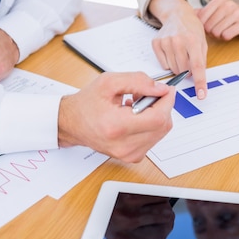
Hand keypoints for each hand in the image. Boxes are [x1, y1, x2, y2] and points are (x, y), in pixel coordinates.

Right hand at [58, 71, 173, 161]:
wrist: (71, 123)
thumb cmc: (87, 103)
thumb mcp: (109, 82)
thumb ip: (138, 81)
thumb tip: (160, 89)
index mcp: (117, 126)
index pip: (158, 118)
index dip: (167, 101)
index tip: (167, 89)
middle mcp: (124, 145)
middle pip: (162, 126)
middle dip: (161, 106)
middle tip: (148, 94)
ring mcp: (129, 154)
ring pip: (160, 132)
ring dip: (156, 115)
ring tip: (136, 105)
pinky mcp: (132, 157)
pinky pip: (153, 138)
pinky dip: (150, 125)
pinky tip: (135, 116)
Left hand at [105, 193, 174, 238]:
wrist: (84, 199)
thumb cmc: (105, 216)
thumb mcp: (119, 234)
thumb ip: (140, 235)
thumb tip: (164, 228)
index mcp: (124, 238)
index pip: (160, 235)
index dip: (167, 228)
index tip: (168, 223)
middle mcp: (126, 223)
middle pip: (165, 217)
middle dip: (168, 213)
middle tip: (164, 210)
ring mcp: (127, 205)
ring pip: (162, 202)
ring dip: (162, 201)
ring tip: (151, 201)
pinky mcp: (127, 190)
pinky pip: (153, 190)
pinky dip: (155, 191)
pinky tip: (146, 193)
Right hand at [151, 8, 207, 99]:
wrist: (177, 15)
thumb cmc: (192, 29)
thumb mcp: (202, 42)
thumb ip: (201, 60)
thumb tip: (196, 79)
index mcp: (193, 40)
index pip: (197, 66)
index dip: (200, 82)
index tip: (201, 95)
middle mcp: (178, 41)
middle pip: (183, 70)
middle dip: (188, 70)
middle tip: (189, 59)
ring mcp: (165, 42)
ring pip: (173, 69)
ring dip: (178, 66)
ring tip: (181, 53)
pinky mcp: (156, 43)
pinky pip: (163, 65)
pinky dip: (169, 62)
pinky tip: (172, 51)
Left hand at [197, 0, 238, 39]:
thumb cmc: (232, 17)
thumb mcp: (217, 11)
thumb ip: (202, 12)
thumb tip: (187, 14)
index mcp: (218, 0)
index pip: (200, 18)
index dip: (203, 26)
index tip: (210, 27)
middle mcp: (227, 4)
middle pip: (208, 27)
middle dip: (211, 32)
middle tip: (219, 31)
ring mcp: (237, 13)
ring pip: (216, 32)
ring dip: (219, 36)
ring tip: (225, 31)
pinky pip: (226, 35)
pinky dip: (227, 38)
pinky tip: (232, 33)